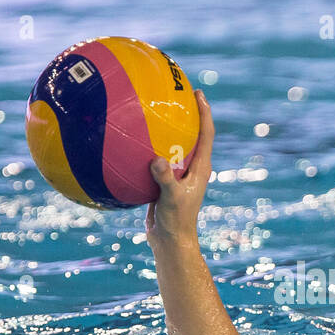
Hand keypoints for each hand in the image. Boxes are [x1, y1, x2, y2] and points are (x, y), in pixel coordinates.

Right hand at [146, 89, 213, 247]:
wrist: (169, 241)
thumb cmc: (176, 221)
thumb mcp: (171, 199)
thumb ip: (165, 179)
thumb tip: (156, 160)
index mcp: (200, 168)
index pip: (206, 134)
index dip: (204, 112)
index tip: (198, 93)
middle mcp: (192, 168)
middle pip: (192, 134)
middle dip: (187, 113)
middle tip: (175, 93)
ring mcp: (178, 174)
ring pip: (173, 145)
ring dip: (166, 129)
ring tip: (151, 110)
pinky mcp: (164, 181)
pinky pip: (156, 159)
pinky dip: (146, 149)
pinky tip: (128, 141)